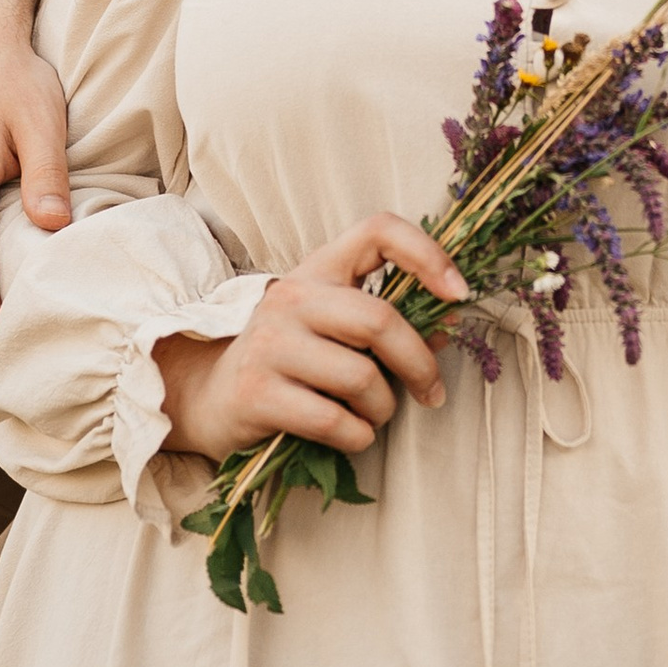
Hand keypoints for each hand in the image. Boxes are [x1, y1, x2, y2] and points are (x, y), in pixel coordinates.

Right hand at [158, 214, 472, 467]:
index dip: (427, 254)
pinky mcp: (257, 391)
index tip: (458, 293)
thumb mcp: (333, 327)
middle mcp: (292, 297)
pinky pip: (333, 420)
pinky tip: (351, 435)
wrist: (208, 395)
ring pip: (361, 377)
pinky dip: (357, 436)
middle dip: (418, 364)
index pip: (378, 230)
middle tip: (430, 392)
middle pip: (379, 320)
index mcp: (318, 269)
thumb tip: (450, 325)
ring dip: (383, 408)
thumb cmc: (289, 359)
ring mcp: (270, 343)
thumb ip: (387, 321)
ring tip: (373, 416)